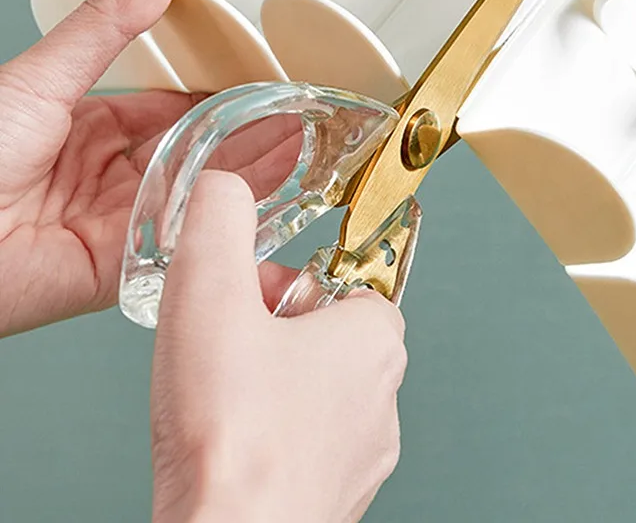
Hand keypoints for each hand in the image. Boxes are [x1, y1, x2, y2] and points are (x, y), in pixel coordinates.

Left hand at [0, 0, 299, 335]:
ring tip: (306, 154)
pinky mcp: (123, 267)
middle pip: (198, 154)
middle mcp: (110, 177)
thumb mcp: (48, 74)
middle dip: (252, 138)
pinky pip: (184, 244)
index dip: (223, 100)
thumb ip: (114, 20)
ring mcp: (120, 223)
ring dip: (254, 176)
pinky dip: (226, 223)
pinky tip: (266, 205)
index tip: (266, 88)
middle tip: (303, 122)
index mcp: (90, 129)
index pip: (175, 111)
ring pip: (201, 197)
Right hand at [150, 171, 406, 522]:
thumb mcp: (212, 293)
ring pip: (316, 386)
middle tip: (228, 336)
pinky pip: (304, 438)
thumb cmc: (232, 437)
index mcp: (374, 340)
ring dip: (269, 375)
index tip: (256, 291)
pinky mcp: (335, 494)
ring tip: (222, 389)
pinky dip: (269, 427)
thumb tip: (223, 185)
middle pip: (329, 330)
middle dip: (273, 322)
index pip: (349, 278)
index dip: (289, 279)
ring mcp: (363, 451)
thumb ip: (219, 221)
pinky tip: (231, 436)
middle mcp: (383, 396)